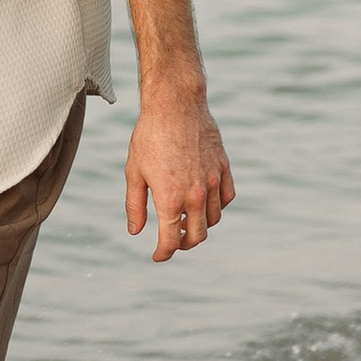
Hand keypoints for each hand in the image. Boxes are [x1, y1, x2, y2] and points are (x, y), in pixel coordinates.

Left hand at [126, 82, 233, 264]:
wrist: (175, 105)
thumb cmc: (149, 137)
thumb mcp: (134, 172)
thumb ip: (135, 206)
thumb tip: (135, 232)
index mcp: (170, 198)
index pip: (171, 240)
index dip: (163, 253)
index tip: (158, 255)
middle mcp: (196, 194)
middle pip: (197, 235)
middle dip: (184, 244)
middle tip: (174, 241)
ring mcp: (213, 181)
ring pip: (214, 219)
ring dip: (200, 226)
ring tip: (186, 220)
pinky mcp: (223, 168)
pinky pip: (226, 198)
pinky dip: (217, 207)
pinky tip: (204, 202)